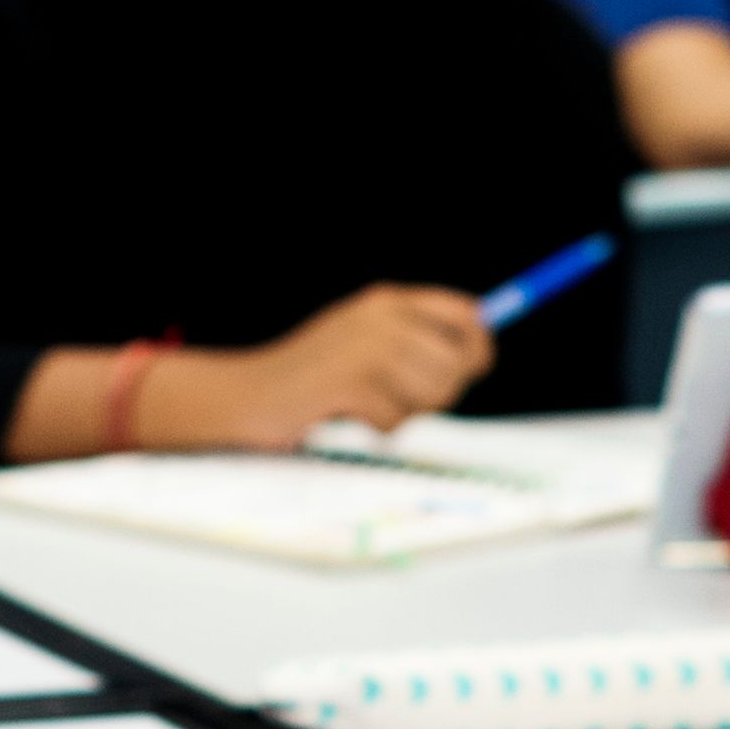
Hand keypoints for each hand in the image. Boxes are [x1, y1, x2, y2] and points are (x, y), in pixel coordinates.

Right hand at [191, 285, 495, 444]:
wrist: (248, 397)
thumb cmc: (314, 381)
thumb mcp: (365, 346)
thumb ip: (418, 344)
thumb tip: (481, 354)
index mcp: (386, 302)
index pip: (465, 313)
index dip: (478, 344)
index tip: (473, 367)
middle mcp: (380, 316)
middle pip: (458, 361)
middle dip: (439, 392)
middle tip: (403, 401)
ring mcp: (364, 347)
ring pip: (433, 392)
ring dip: (405, 412)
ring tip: (367, 405)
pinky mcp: (349, 381)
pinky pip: (396, 419)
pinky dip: (375, 426)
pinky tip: (343, 413)